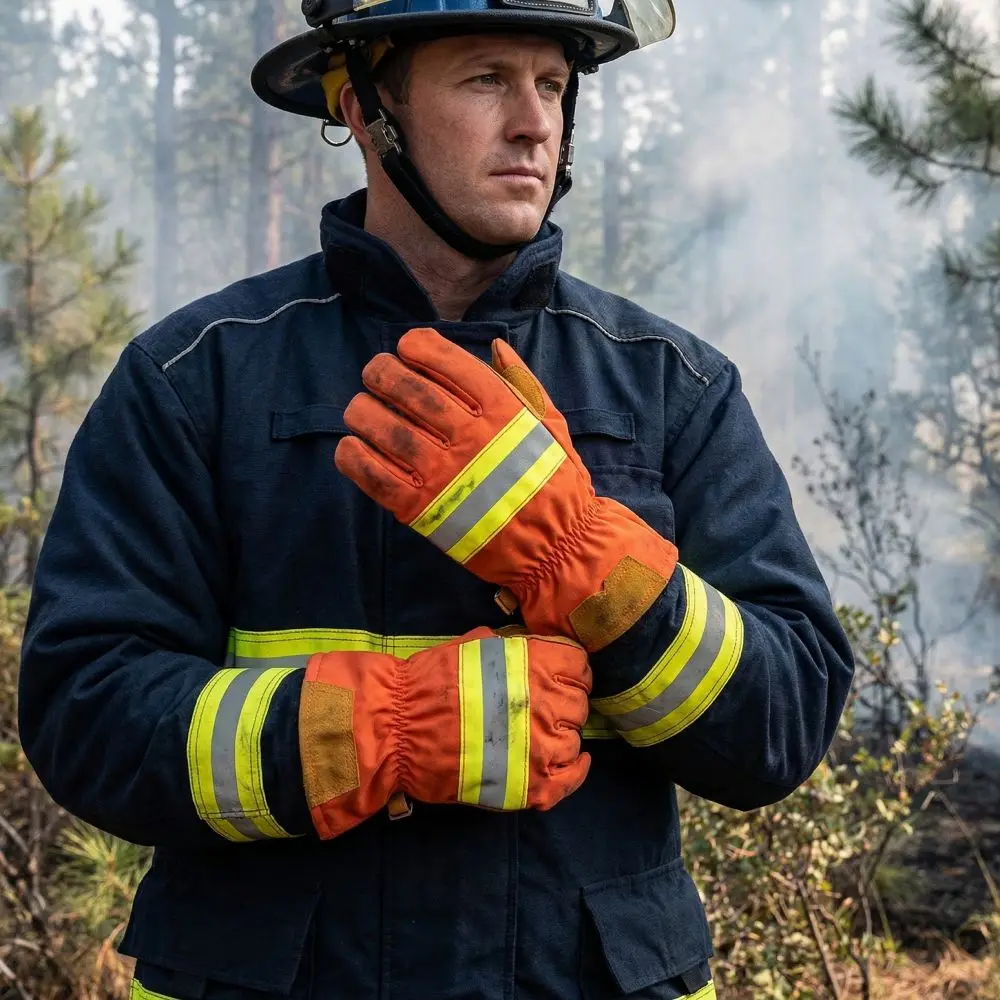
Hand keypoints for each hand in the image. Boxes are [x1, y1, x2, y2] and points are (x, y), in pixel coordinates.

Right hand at [300, 627, 591, 839]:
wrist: (398, 728)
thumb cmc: (429, 682)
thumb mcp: (473, 646)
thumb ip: (508, 647)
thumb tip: (523, 647)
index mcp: (536, 665)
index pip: (579, 666)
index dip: (569, 671)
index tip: (558, 676)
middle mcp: (548, 703)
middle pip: (578, 703)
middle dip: (563, 703)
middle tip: (540, 706)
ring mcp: (542, 747)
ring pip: (573, 739)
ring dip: (561, 735)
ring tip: (539, 734)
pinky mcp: (530, 784)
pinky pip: (569, 781)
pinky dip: (577, 772)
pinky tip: (578, 762)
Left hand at [335, 327, 677, 650]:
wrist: (557, 547)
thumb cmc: (557, 482)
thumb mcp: (550, 423)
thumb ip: (522, 382)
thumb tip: (495, 346)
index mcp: (502, 412)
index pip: (449, 363)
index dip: (418, 346)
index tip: (407, 347)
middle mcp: (470, 438)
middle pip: (409, 390)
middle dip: (382, 372)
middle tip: (375, 373)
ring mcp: (444, 475)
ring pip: (384, 428)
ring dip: (362, 411)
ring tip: (360, 408)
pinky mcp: (422, 511)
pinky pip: (374, 476)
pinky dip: (353, 457)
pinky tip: (351, 445)